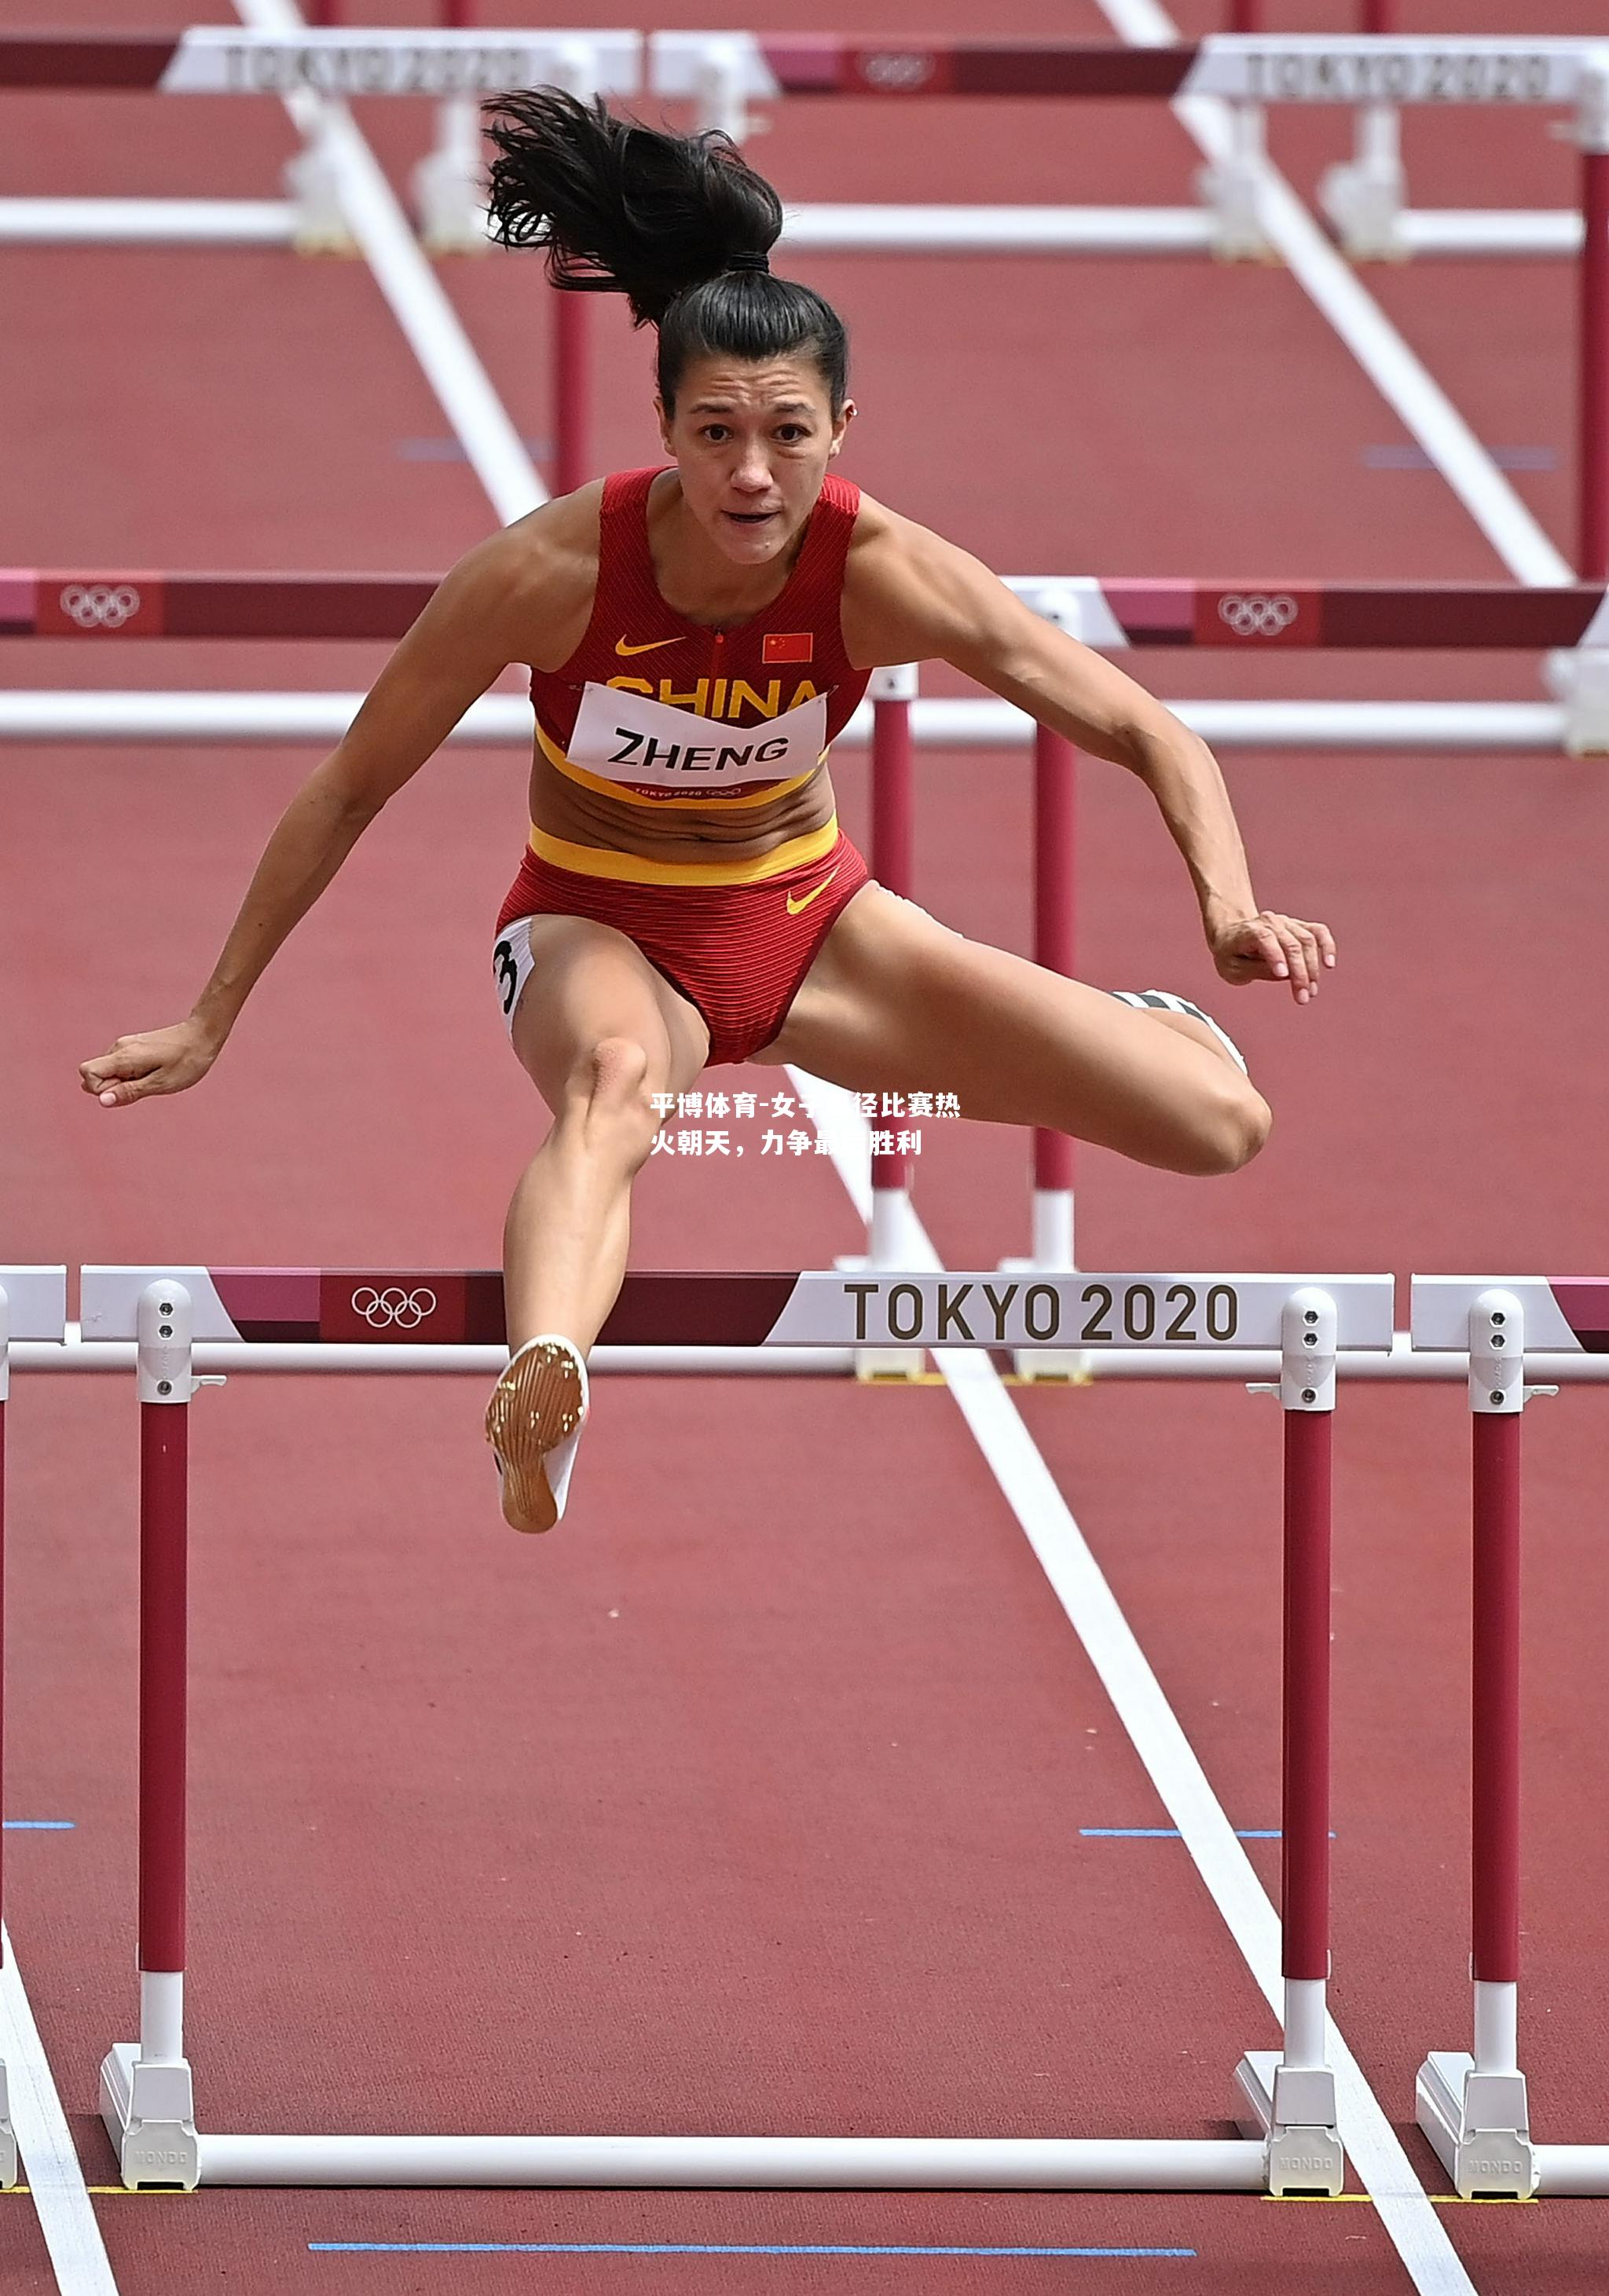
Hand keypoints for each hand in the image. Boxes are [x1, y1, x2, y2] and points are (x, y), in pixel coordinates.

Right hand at [80, 1018, 220, 1108]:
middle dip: (112, 1086)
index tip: (128, 1089)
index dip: (101, 1089)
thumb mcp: (161, 1084)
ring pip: (108, 1070)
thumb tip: (102, 1101)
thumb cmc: (187, 1061)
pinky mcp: (134, 1046)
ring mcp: (126, 1045)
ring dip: (124, 1081)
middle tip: (144, 1084)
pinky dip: (131, 1074)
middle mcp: (120, 1047)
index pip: (87, 1072)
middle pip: (95, 1072)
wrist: (203, 1035)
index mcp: (124, 1056)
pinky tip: (154, 1072)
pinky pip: (120, 1065)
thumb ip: (129, 1092)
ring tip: (153, 1077)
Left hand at [1208, 910, 1334, 1003]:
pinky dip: (1327, 946)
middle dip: (1300, 973)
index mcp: (1249, 931)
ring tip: (1311, 991)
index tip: (1283, 975)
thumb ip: (1256, 970)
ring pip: (1307, 941)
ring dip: (1313, 968)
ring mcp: (1286, 923)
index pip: (1265, 939)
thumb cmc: (1231, 953)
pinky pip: (1318, 932)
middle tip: (1303, 997)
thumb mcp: (1231, 969)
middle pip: (1291, 944)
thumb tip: (1284, 974)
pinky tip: (1329, 964)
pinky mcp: (1299, 926)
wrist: (1233, 933)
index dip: (1276, 956)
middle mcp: (1270, 922)